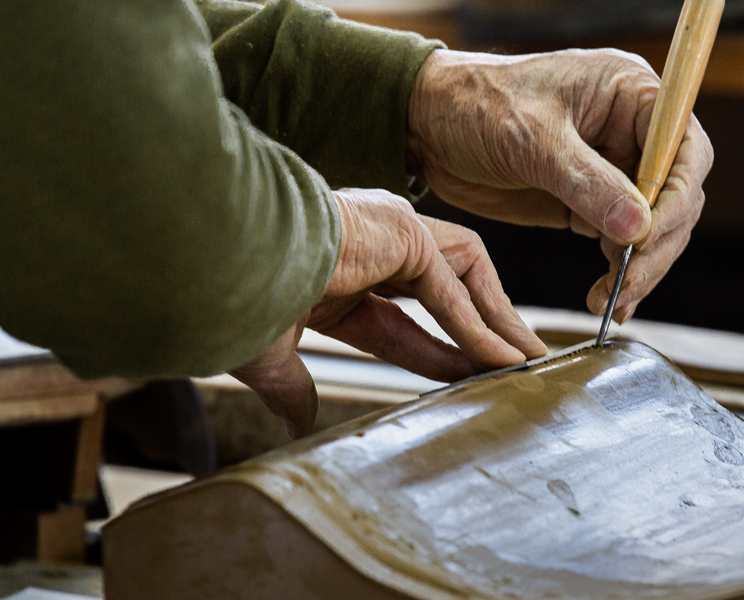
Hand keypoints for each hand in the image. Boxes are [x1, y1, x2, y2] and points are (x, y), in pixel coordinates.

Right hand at [228, 188, 546, 436]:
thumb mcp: (270, 352)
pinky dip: (477, 326)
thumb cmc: (231, 294)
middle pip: (449, 286)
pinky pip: (451, 290)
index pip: (406, 319)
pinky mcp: (402, 230)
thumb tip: (295, 422)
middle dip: (485, 325)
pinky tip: (499, 359)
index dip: (442, 352)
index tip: (473, 380)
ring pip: (463, 276)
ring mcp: (390, 229)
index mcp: (338, 269)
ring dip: (496, 321)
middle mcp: (371, 241)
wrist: (218, 260)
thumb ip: (291, 386)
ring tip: (524, 362)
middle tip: (516, 363)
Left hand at [409, 49, 712, 322]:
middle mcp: (633, 131)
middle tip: (627, 285)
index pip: (684, 149)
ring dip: (640, 268)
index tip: (648, 239)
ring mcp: (615, 169)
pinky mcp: (592, 203)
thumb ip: (586, 182)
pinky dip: (619, 272)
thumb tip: (637, 228)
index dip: (675, 198)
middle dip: (656, 245)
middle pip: (677, 196)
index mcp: (631, 93)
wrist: (427, 124)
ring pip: (655, 227)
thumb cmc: (476, 105)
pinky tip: (607, 299)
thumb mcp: (531, 138)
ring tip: (611, 301)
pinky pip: (623, 243)